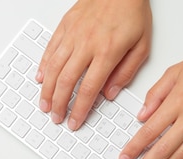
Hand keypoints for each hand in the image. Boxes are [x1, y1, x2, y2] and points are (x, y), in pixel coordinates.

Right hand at [36, 0, 151, 130]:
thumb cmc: (133, 12)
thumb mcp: (142, 45)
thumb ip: (126, 72)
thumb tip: (109, 94)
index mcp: (107, 52)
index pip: (88, 89)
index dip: (79, 110)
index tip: (75, 122)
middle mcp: (86, 44)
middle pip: (66, 81)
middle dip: (59, 104)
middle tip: (56, 118)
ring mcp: (73, 34)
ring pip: (54, 67)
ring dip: (47, 89)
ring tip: (44, 104)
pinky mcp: (65, 25)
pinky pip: (50, 48)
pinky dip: (44, 65)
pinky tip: (41, 77)